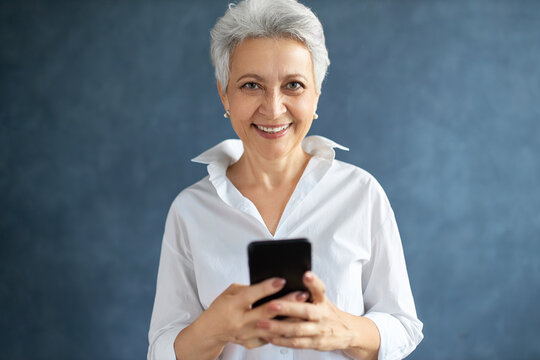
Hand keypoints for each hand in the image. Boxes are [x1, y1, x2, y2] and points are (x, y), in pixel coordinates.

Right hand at [194, 277, 309, 349]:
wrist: (211, 331)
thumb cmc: (222, 307)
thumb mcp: (230, 292)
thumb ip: (248, 289)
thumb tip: (270, 285)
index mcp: (233, 305)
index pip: (252, 295)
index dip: (267, 287)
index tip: (282, 280)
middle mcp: (240, 321)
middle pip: (267, 312)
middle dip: (287, 301)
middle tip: (301, 294)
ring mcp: (247, 334)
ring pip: (273, 327)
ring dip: (290, 318)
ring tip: (304, 309)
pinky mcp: (251, 343)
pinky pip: (271, 337)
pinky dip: (283, 330)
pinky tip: (295, 323)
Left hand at [255, 272, 369, 351]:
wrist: (346, 331)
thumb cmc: (327, 312)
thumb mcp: (322, 298)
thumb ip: (308, 291)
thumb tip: (284, 280)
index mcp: (323, 300)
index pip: (320, 289)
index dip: (313, 282)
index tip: (306, 274)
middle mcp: (322, 314)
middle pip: (306, 311)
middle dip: (287, 308)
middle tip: (271, 305)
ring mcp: (319, 330)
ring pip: (298, 329)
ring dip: (279, 327)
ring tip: (263, 323)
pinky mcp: (316, 343)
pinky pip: (297, 343)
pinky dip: (282, 341)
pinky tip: (270, 337)